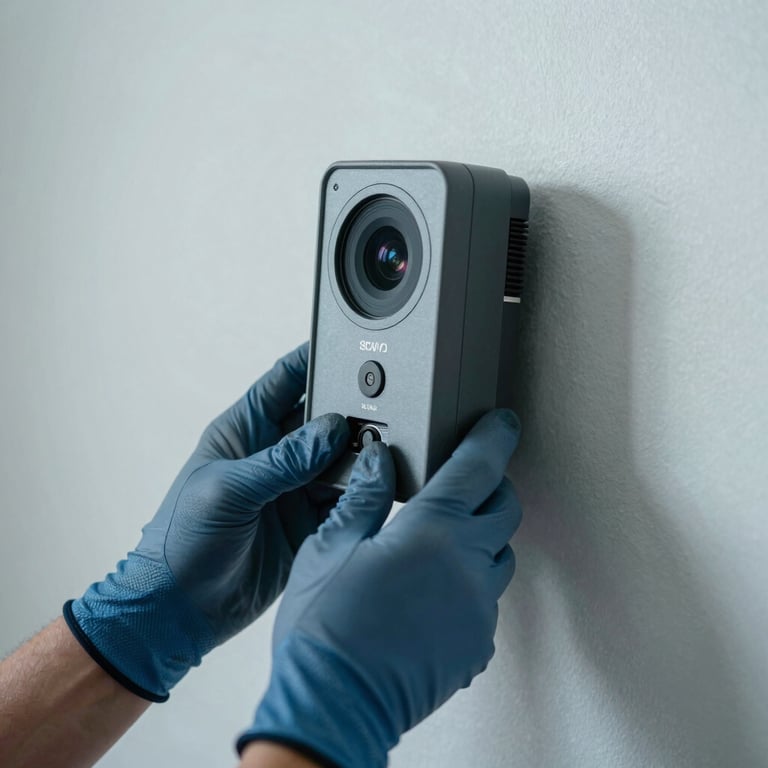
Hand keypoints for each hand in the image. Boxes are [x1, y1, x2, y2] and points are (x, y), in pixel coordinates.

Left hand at [64, 343, 349, 700]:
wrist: (179, 611)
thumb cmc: (180, 542)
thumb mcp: (226, 490)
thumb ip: (280, 460)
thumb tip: (329, 430)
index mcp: (242, 433)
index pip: (283, 382)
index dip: (311, 360)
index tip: (345, 345)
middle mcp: (272, 456)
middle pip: (320, 418)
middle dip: (348, 409)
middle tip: (378, 407)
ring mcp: (293, 489)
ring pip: (339, 458)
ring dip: (359, 453)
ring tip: (382, 448)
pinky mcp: (309, 522)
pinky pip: (345, 498)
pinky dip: (362, 491)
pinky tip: (376, 484)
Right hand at [238, 409, 521, 767]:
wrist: (332, 707)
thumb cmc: (325, 629)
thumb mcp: (330, 547)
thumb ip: (364, 496)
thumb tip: (380, 461)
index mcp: (432, 531)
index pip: (478, 467)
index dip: (493, 438)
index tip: (501, 424)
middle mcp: (467, 567)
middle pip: (505, 510)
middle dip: (491, 489)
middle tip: (463, 487)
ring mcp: (477, 611)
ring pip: (501, 557)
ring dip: (482, 540)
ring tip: (440, 545)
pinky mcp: (475, 646)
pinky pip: (488, 603)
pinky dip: (471, 586)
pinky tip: (433, 595)